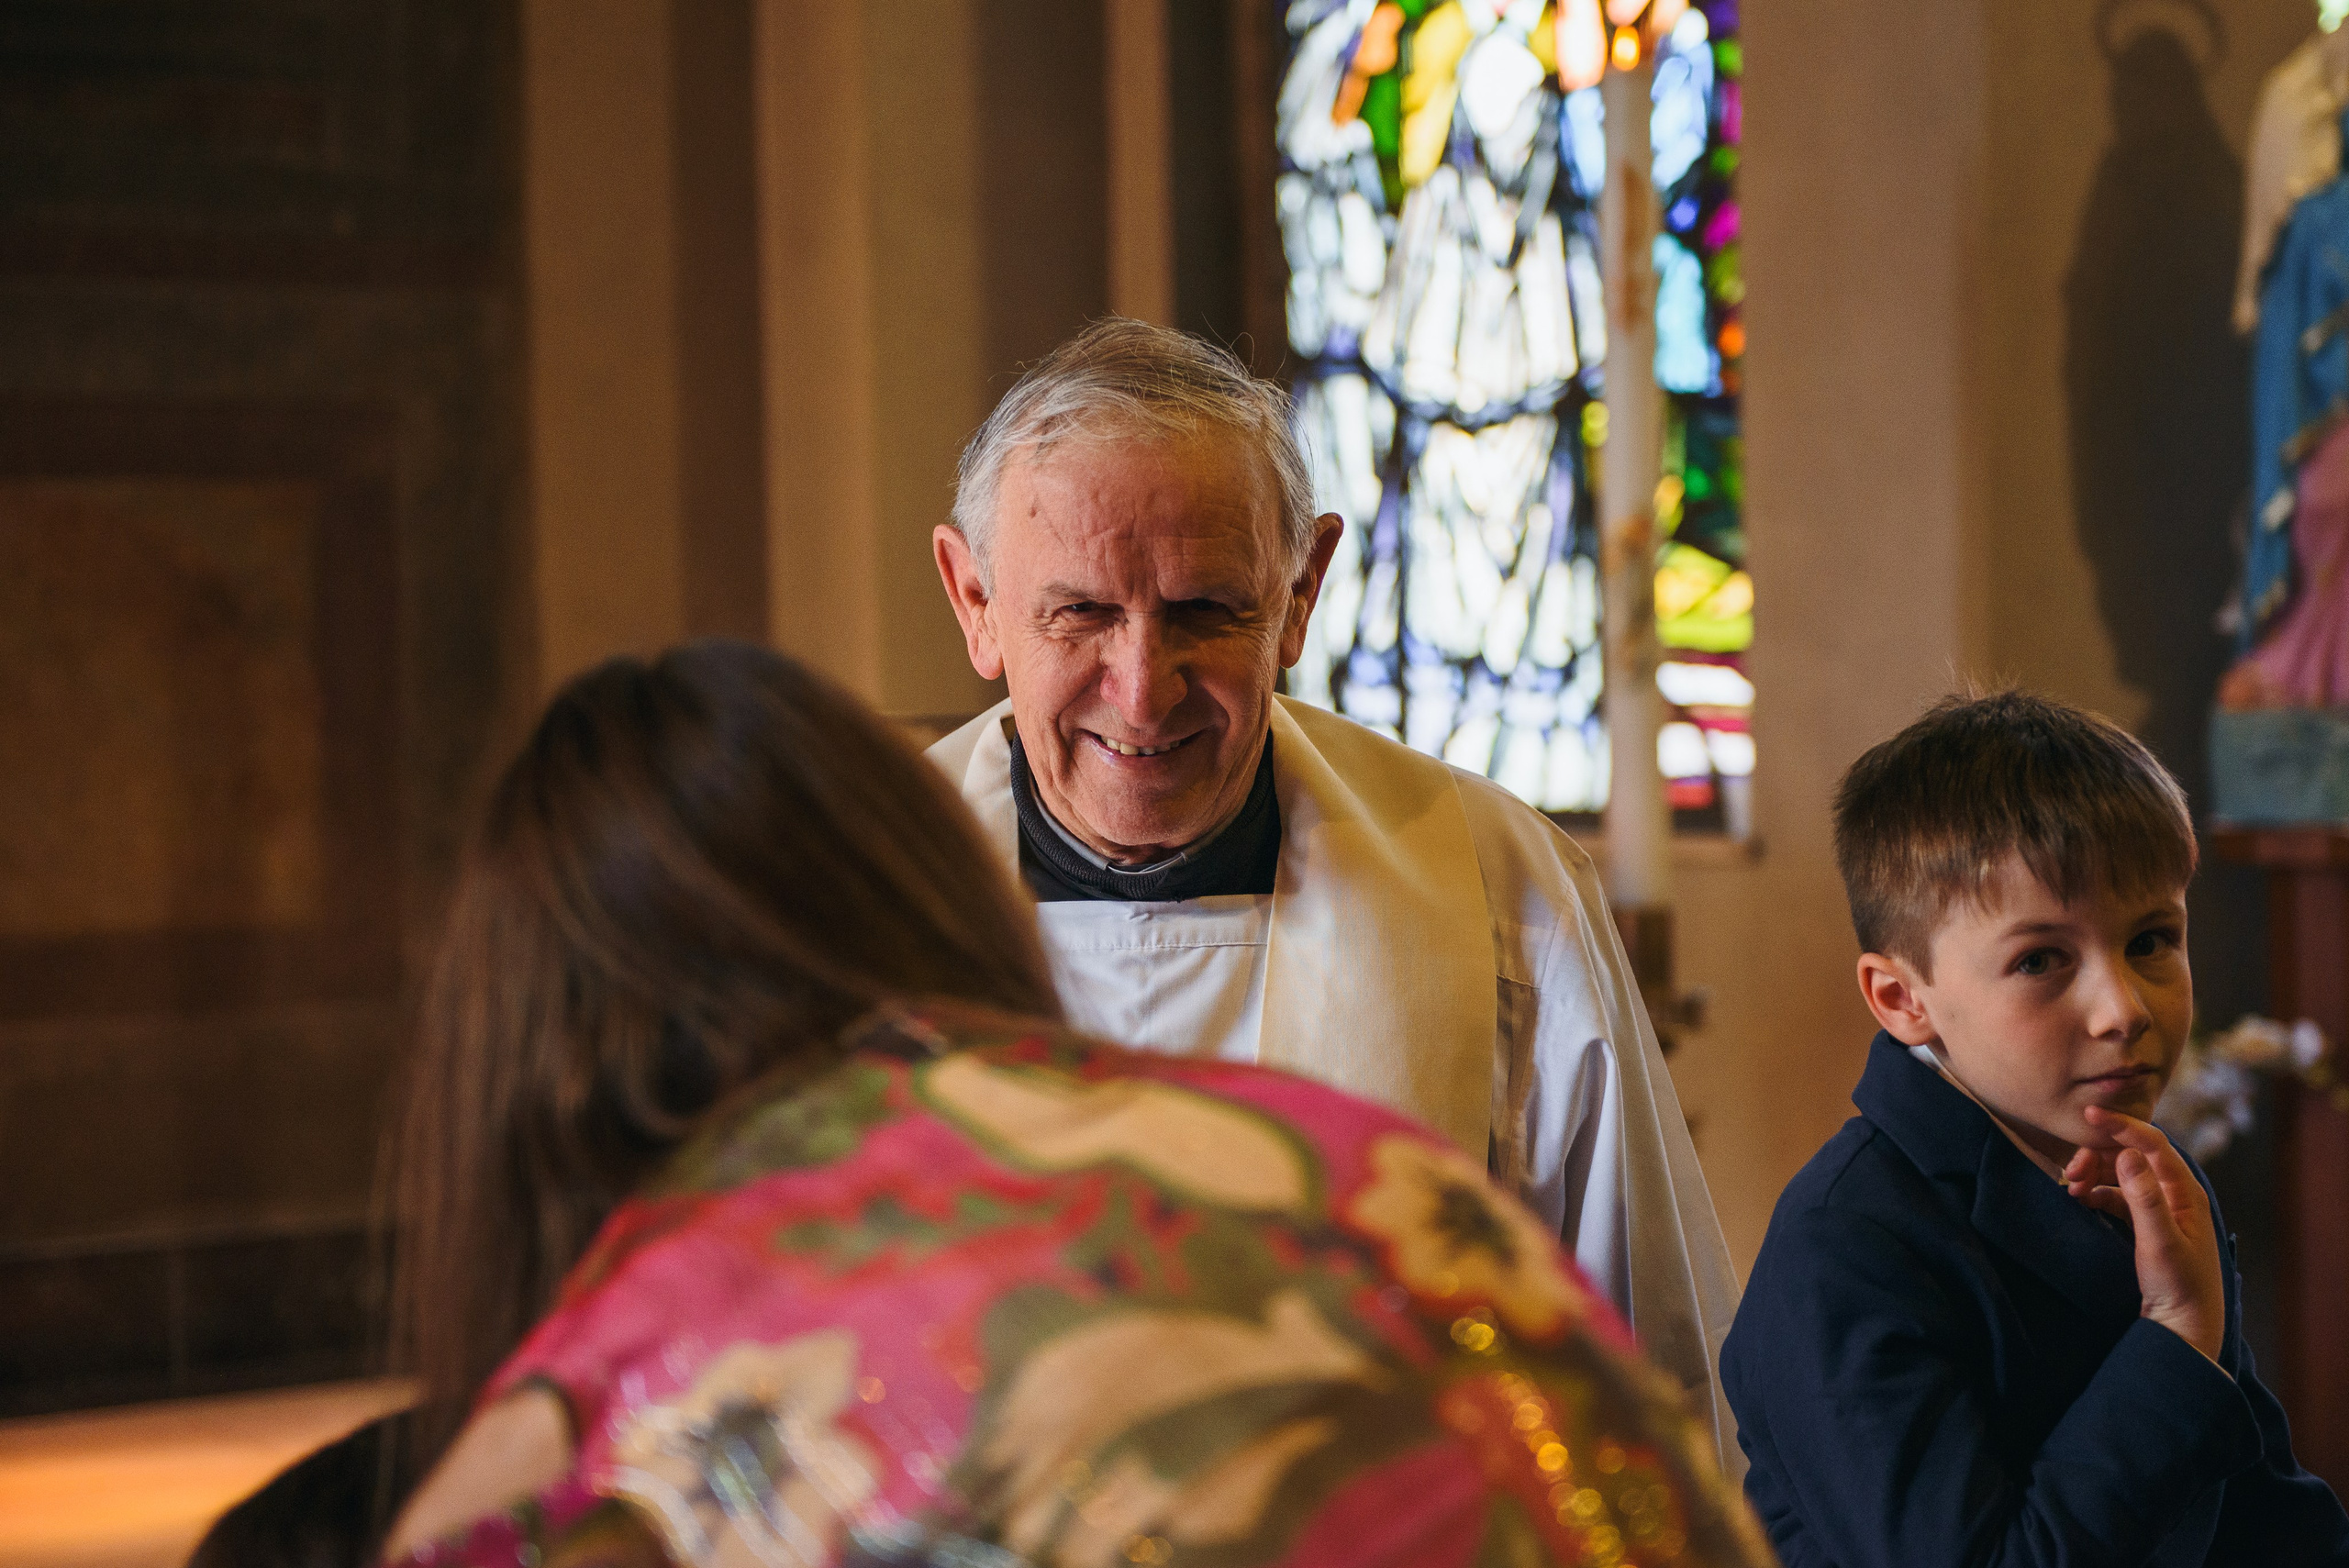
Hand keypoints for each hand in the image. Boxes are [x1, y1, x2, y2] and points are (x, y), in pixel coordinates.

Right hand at [2065, 1108, 2225, 1365]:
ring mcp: (2160, 1209)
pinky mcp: (2146, 1224)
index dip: (2121, 1125)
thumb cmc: (2179, 1287)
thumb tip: (2126, 1154)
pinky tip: (2080, 1200)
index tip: (2087, 1114)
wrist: (2183, 1327)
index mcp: (2185, 1193)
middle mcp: (2175, 1195)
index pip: (2153, 1144)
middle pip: (2132, 1156)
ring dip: (2094, 1174)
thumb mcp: (2160, 1242)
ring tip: (2071, 1189)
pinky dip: (2096, 1192)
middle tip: (2069, 1170)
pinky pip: (2117, 1195)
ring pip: (2121, 1174)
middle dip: (2098, 1155)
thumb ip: (2144, 1197)